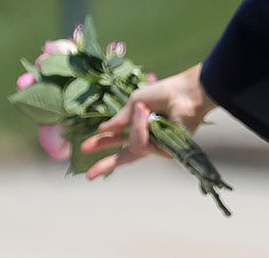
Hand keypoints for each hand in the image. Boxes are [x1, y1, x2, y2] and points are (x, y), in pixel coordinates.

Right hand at [80, 63, 215, 179]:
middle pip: (124, 157)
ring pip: (135, 146)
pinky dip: (144, 128)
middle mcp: (147, 137)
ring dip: (136, 127)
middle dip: (106, 164)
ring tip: (144, 110)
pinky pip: (145, 144)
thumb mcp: (136, 101)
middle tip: (88, 175)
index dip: (102, 143)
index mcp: (139, 125)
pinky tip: (153, 117)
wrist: (184, 94)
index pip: (118, 139)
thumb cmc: (163, 93)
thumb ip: (120, 119)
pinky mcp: (165, 152)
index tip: (84, 148)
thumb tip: (102, 129)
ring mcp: (156, 146)